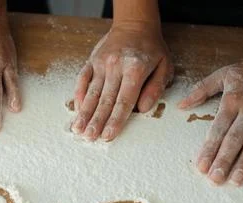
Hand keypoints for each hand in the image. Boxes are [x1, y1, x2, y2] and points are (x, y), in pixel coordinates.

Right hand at [72, 22, 172, 140]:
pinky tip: (77, 109)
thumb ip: (155, 88)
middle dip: (96, 121)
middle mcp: (115, 67)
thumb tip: (143, 110)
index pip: (124, 100)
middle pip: (104, 99)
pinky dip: (79, 95)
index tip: (108, 135)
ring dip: (84, 112)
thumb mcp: (165, 66)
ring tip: (77, 129)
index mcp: (135, 69)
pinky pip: (82, 79)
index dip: (115, 120)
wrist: (134, 24)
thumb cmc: (152, 49)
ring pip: (91, 92)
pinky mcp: (92, 61)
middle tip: (89, 138)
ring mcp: (101, 64)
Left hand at [179, 52, 242, 185]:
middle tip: (214, 179)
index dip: (209, 148)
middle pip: (235, 139)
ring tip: (235, 181)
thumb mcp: (222, 75)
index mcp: (233, 100)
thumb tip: (181, 105)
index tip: (201, 166)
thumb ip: (201, 90)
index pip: (218, 129)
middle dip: (224, 160)